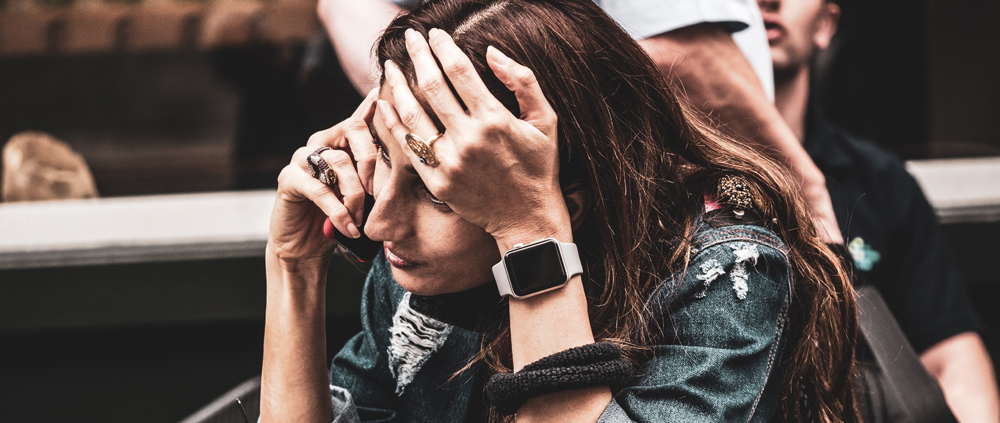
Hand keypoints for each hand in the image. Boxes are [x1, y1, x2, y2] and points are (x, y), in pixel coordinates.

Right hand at [267, 89, 378, 263]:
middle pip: (352, 128)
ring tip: (360, 219)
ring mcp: (302, 158)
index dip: (375, 104)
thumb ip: (378, 176)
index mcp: (341, 140)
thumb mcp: (365, 195)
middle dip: (372, 159)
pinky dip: (339, 211)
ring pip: (339, 161)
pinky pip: (319, 189)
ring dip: (356, 194)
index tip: (387, 97)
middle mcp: (320, 142)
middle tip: (376, 192)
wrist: (305, 247)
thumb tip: (408, 162)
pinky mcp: (288, 179)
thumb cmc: (340, 218)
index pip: (361, 116)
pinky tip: (349, 228)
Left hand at [377, 28, 570, 249]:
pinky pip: (408, 146)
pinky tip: (384, 104)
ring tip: (390, 67)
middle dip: (418, 56)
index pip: (459, 71)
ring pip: (413, 114)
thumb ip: (523, 81)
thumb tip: (491, 52)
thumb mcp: (546, 120)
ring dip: (398, 85)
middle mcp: (469, 139)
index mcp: (495, 119)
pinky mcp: (437, 182)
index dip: (443, 47)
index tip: (434, 34)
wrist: (528, 218)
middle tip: (410, 38)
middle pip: (433, 86)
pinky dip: (392, 122)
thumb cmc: (539, 167)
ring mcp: (450, 162)